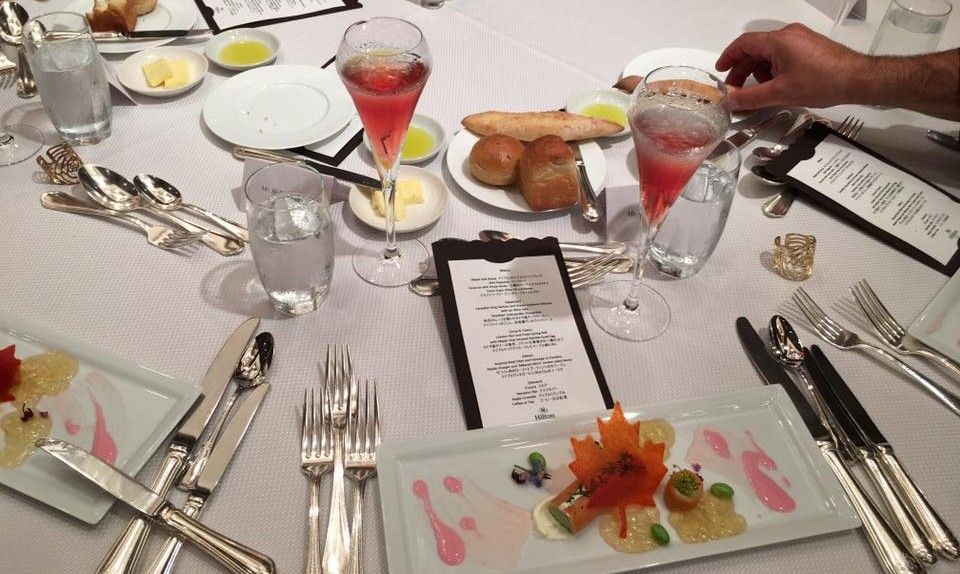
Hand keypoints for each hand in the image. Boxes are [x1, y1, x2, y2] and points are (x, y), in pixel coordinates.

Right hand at [716, 23, 866, 110]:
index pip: (744, 43)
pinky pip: (784, 55)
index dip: (729, 57)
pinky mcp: (810, 47)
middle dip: (743, 69)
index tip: (721, 70)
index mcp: (778, 41)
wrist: (858, 79)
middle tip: (736, 88)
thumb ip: (751, 97)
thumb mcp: (781, 93)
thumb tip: (731, 101)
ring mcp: (801, 39)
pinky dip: (775, 69)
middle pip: (756, 49)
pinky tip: (778, 86)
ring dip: (760, 71)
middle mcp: (789, 35)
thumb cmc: (823, 81)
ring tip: (761, 91)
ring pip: (770, 53)